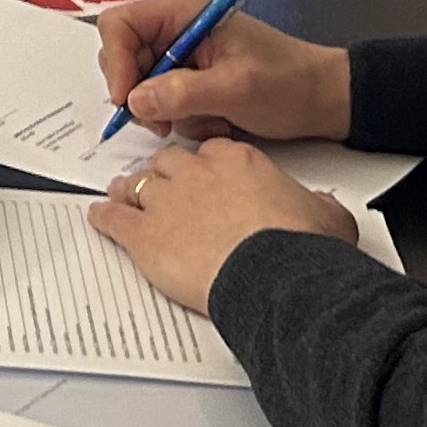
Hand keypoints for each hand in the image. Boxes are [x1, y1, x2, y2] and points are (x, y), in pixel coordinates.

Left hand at [91, 136, 356, 311]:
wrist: (275, 274)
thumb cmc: (301, 246)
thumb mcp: (327, 215)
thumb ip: (318, 204)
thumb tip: (323, 205)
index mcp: (237, 161)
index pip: (211, 153)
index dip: (204, 166)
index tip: (204, 174)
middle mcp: (196, 174)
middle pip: (169, 162)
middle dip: (164, 174)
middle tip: (161, 185)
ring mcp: (166, 202)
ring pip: (137, 185)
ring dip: (129, 191)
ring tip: (121, 194)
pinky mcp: (144, 235)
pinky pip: (114, 219)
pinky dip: (104, 218)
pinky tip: (99, 218)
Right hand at [93, 0, 352, 144]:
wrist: (323, 100)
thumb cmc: (289, 83)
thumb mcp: (235, 89)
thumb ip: (181, 93)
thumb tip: (135, 101)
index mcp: (183, 11)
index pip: (119, 25)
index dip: (116, 63)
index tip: (128, 100)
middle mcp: (176, 27)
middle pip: (123, 57)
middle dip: (142, 95)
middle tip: (164, 123)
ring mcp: (181, 54)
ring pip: (141, 86)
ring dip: (168, 112)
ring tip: (209, 121)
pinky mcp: (189, 79)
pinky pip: (162, 102)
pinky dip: (183, 119)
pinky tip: (216, 121)